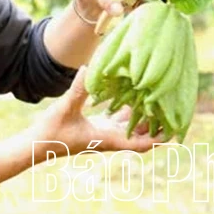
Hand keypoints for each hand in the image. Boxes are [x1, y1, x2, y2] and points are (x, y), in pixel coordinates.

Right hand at [26, 65, 165, 158]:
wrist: (36, 144)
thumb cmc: (52, 131)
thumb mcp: (66, 108)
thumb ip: (78, 90)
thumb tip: (89, 68)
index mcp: (108, 138)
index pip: (140, 144)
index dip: (159, 139)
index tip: (176, 130)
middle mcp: (109, 137)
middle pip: (140, 134)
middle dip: (157, 125)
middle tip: (171, 107)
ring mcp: (102, 133)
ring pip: (129, 126)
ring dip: (143, 116)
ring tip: (156, 98)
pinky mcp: (95, 127)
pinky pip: (116, 119)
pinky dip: (126, 110)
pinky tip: (129, 95)